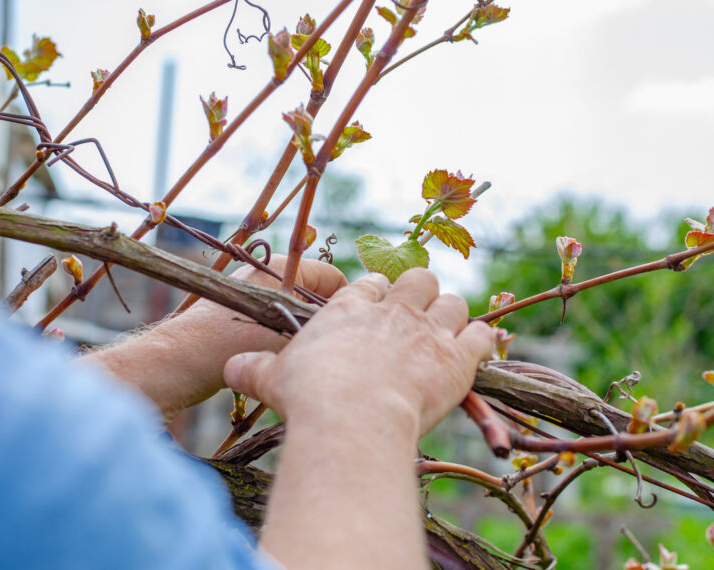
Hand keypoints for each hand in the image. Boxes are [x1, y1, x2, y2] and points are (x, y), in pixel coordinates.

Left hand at [81, 255, 345, 419]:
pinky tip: (287, 369)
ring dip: (306, 340)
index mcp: (282, 265)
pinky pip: (280, 332)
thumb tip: (356, 330)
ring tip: (309, 363)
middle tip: (333, 353)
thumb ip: (325, 327)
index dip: (350, 307)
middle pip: (317, 300)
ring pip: (299, 319)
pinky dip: (287, 348)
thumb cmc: (230, 341)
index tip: (354, 336)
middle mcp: (269, 276)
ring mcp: (255, 299)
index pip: (336, 279)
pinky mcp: (243, 322)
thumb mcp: (288, 333)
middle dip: (327, 325)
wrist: (176, 365)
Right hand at [224, 268, 492, 438]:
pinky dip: (483, 341)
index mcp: (350, 307)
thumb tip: (230, 368)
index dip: (378, 294)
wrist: (351, 418)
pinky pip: (483, 335)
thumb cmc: (308, 397)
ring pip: (455, 302)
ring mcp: (430, 330)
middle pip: (419, 279)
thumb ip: (253, 368)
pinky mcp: (459, 357)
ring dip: (453, 315)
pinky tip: (476, 351)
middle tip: (416, 316)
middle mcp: (394, 310)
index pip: (371, 284)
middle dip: (421, 293)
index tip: (377, 308)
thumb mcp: (270, 378)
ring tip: (447, 334)